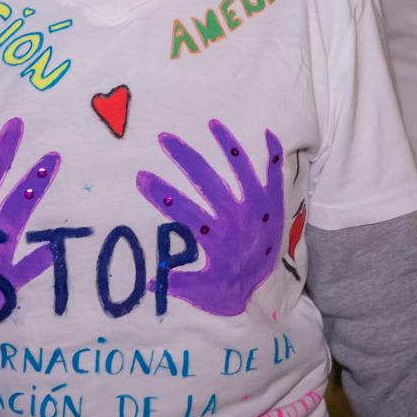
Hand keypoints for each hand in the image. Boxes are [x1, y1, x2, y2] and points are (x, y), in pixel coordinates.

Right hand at [134, 120, 283, 316]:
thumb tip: (150, 282)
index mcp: (215, 237)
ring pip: (242, 170)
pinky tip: (266, 132)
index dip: (160, 193)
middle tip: (165, 137)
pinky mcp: (274, 204)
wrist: (267, 293)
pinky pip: (275, 175)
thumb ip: (176, 283)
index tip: (141, 177)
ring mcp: (258, 208)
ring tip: (213, 123)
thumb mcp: (201, 292)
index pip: (183, 211)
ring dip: (227, 146)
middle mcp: (236, 218)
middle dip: (186, 157)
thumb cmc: (226, 290)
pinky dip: (273, 154)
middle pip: (208, 181)